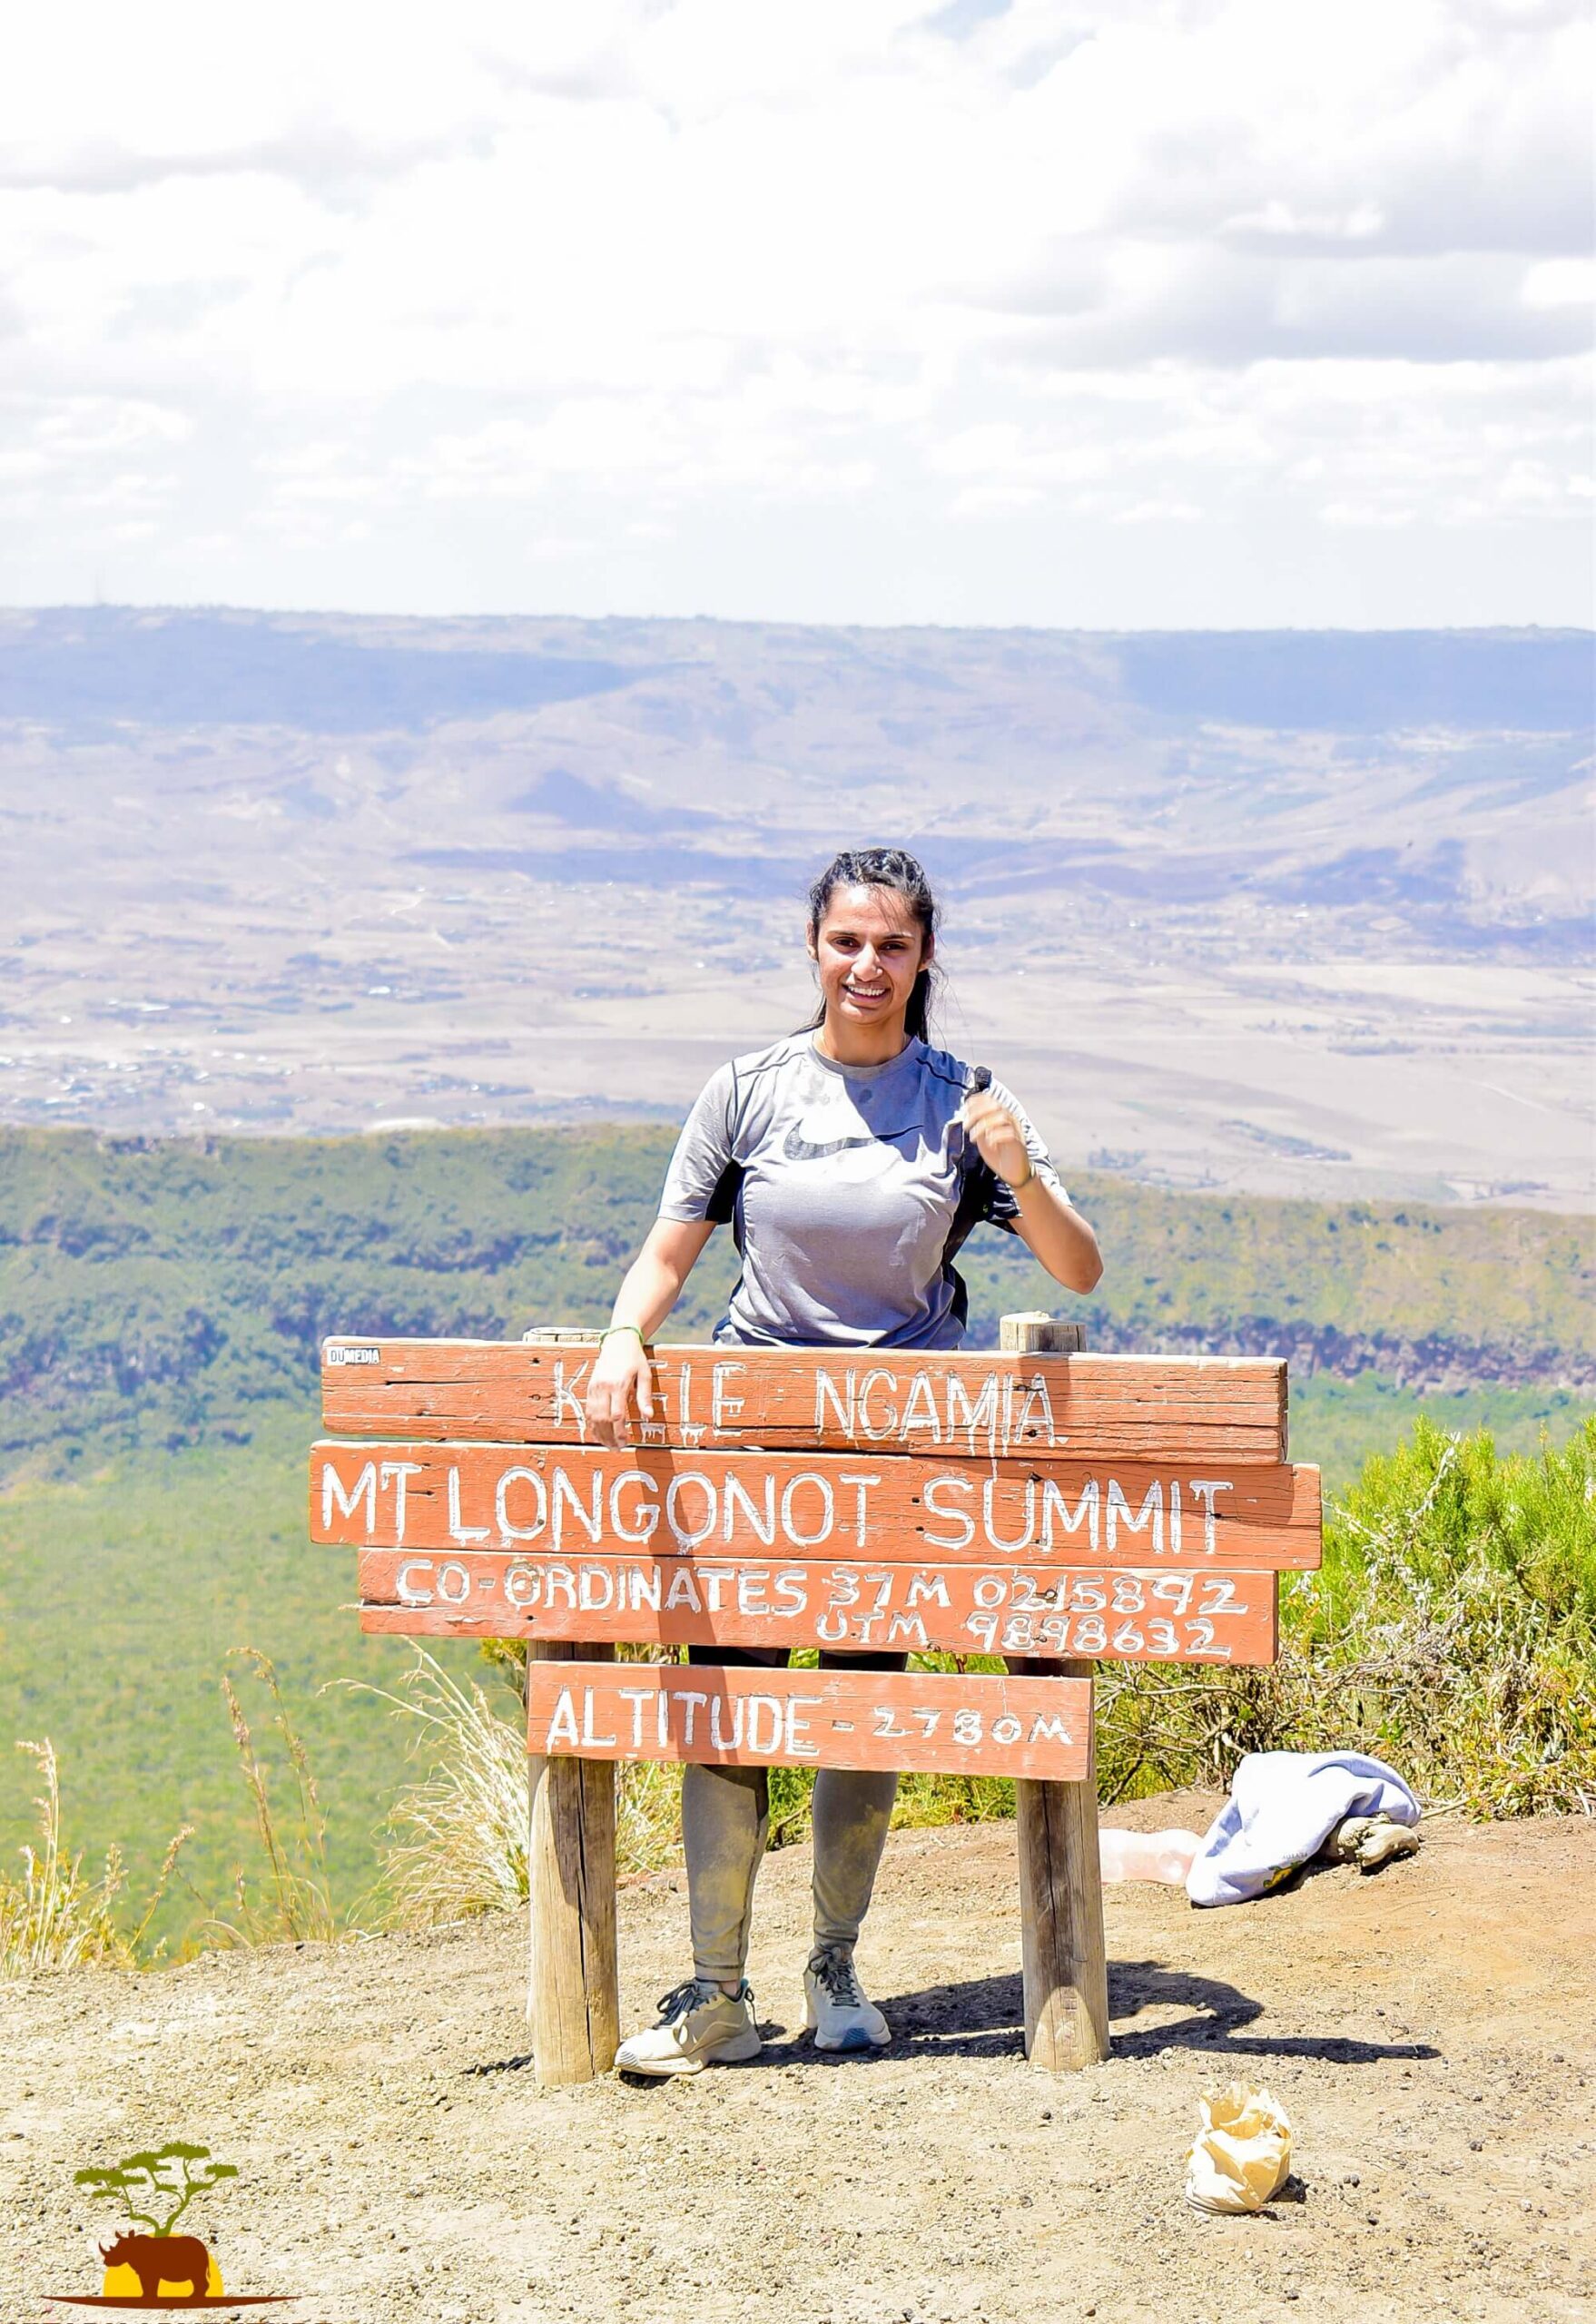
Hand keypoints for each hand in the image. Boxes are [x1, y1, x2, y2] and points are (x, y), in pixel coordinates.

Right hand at [584, 1332, 654, 1448]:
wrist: (617, 1341)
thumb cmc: (634, 1358)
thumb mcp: (644, 1375)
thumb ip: (645, 1396)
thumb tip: (648, 1416)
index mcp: (619, 1384)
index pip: (617, 1415)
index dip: (620, 1432)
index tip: (625, 1442)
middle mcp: (603, 1387)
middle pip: (603, 1419)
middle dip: (609, 1437)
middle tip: (617, 1449)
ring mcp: (594, 1387)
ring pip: (593, 1417)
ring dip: (600, 1433)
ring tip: (608, 1445)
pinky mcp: (590, 1388)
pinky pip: (588, 1410)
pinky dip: (592, 1424)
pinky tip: (598, 1433)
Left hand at [960, 1091, 1033, 1189]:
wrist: (1013, 1172)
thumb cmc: (998, 1154)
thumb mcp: (983, 1137)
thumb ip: (977, 1126)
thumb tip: (966, 1115)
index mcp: (1002, 1116)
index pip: (990, 1100)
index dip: (976, 1101)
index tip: (964, 1109)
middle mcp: (1011, 1120)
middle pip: (995, 1106)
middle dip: (977, 1113)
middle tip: (966, 1126)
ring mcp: (1016, 1130)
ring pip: (1001, 1117)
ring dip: (983, 1125)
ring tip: (973, 1137)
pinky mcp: (1019, 1143)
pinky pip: (1009, 1133)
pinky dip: (995, 1135)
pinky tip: (988, 1143)